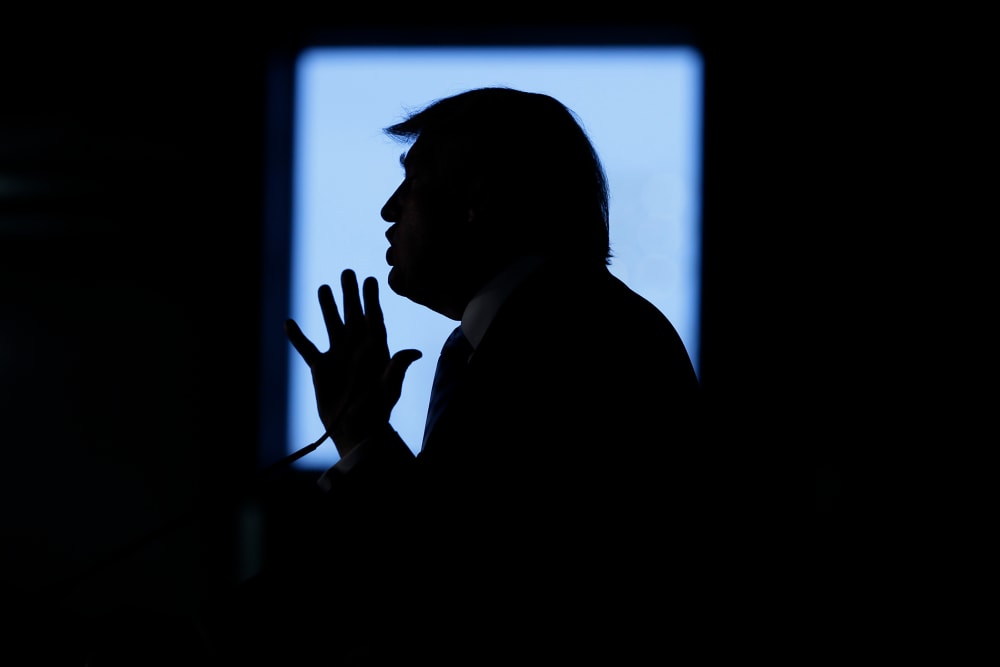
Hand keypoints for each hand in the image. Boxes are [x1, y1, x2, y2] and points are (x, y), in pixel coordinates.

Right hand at [284, 269, 421, 457]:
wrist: (356, 430)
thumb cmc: (376, 411)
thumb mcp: (388, 389)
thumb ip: (397, 369)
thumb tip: (415, 352)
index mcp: (376, 351)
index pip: (374, 319)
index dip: (372, 300)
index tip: (371, 280)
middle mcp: (357, 349)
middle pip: (353, 316)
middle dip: (350, 295)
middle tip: (347, 272)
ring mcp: (338, 357)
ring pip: (331, 325)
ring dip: (327, 308)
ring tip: (323, 288)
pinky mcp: (321, 369)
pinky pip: (307, 348)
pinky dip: (298, 337)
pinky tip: (288, 322)